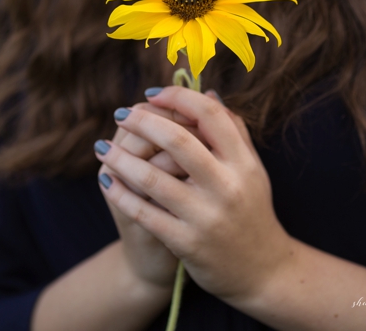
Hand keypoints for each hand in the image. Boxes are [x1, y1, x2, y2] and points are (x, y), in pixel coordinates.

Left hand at [95, 86, 294, 301]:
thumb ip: (233, 132)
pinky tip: (107, 180)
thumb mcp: (252, 171)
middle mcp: (228, 186)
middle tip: (121, 114)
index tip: (151, 94)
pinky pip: (144, 213)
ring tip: (101, 147)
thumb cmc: (251, 213)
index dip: (177, 97)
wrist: (264, 272)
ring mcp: (207, 216)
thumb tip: (207, 92)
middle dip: (141, 122)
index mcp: (244, 163)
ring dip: (119, 158)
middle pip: (177, 140)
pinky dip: (121, 194)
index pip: (210, 115)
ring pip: (152, 177)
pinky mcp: (187, 242)